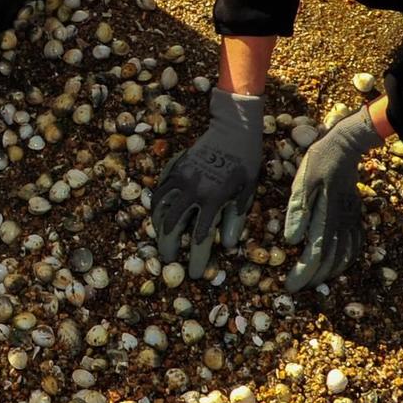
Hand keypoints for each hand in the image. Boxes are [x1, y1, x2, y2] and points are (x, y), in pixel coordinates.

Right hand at [150, 86, 265, 273]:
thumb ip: (235, 219)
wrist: (233, 129)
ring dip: (158, 230)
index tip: (194, 274)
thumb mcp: (246, 192)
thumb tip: (226, 246)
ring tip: (161, 242)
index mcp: (213, 200)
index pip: (200, 238)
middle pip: (172, 228)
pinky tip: (159, 217)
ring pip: (160, 210)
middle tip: (170, 261)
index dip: (195, 259)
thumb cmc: (246, 162)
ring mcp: (180, 179)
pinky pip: (159, 192)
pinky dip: (156, 207)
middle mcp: (193, 191)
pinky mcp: (174, 169)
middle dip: (169, 248)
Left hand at [284, 105, 384, 292]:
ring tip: (313, 281)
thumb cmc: (319, 161)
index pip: (315, 254)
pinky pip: (355, 245)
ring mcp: (351, 221)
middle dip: (313, 279)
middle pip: (330, 261)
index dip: (303, 274)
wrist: (347, 145)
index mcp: (326, 216)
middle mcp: (342, 223)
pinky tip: (336, 264)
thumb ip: (298, 211)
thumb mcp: (302, 181)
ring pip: (344, 257)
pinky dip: (345, 261)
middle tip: (297, 288)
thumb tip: (290, 241)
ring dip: (329, 273)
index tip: (289, 287)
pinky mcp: (355, 216)